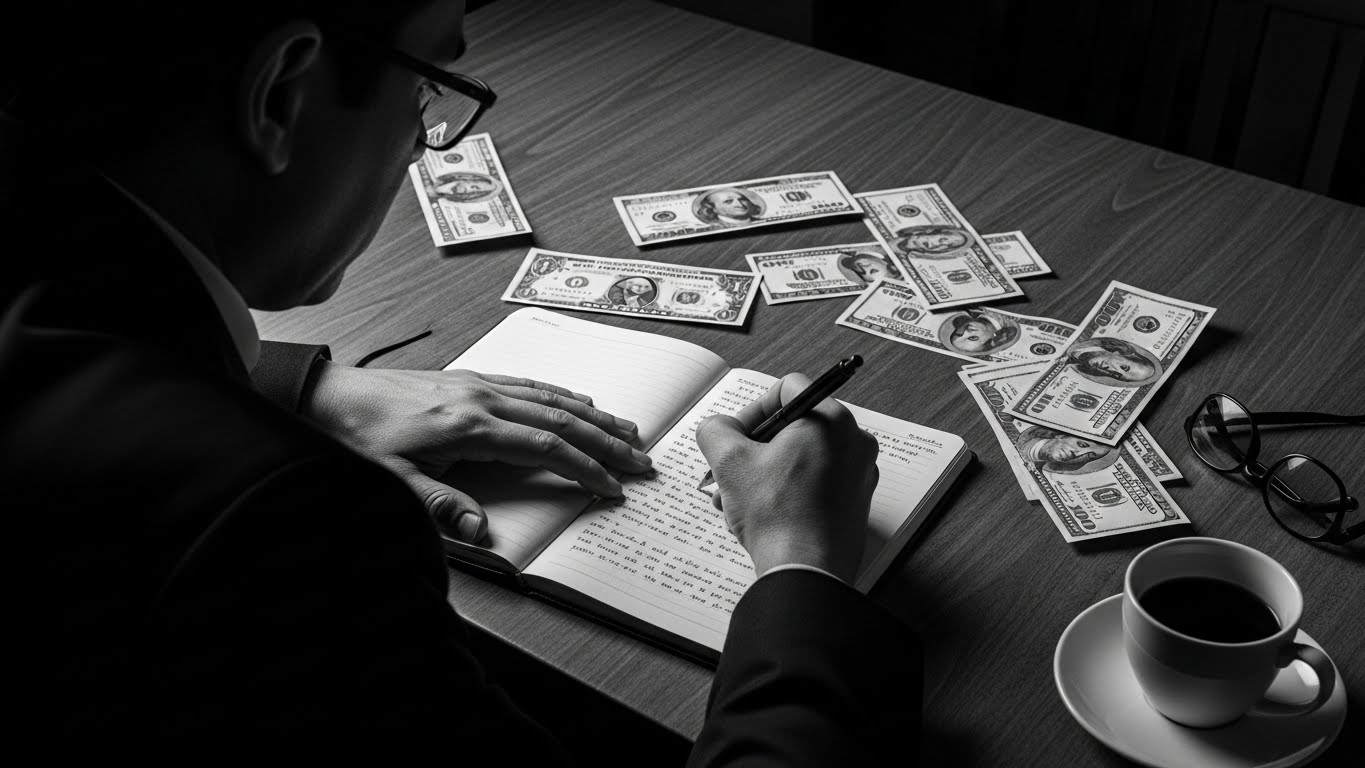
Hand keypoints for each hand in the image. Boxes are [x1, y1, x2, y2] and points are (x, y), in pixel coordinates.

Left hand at [303, 362, 650, 542]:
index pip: (544, 447)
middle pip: (561, 418)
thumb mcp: (393, 482)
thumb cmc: (358, 439)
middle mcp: (483, 398)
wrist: (329, 396)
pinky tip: (581, 400)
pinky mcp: (471, 379)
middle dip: (607, 441)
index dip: (584, 468)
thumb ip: (441, 506)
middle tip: (643, 460)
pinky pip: (531, 384)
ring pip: (552, 397)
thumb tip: (483, 532)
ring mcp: (479, 384)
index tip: (613, 487)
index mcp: (469, 425)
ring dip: (595, 415)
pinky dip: (564, 394)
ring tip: (629, 430)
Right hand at [695, 374, 878, 582]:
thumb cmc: (776, 515)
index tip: (736, 434)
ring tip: (736, 499)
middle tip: (731, 470)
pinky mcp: (855, 502)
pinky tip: (759, 514)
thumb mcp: (729, 462)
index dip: (754, 408)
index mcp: (831, 420)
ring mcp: (859, 474)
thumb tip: (719, 427)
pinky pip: (816, 482)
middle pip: (795, 426)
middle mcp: (854, 442)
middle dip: (755, 448)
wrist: (806, 571)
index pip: (788, 388)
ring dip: (764, 472)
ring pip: (802, 457)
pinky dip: (787, 490)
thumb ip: (716, 430)